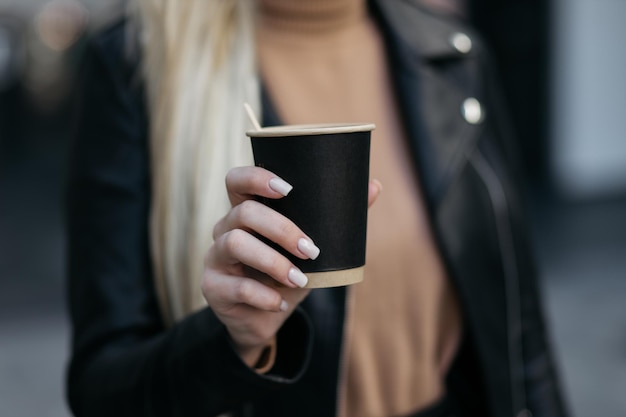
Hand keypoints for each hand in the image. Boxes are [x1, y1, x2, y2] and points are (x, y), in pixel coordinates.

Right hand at [202, 167, 381, 367]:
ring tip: (300, 279)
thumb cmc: (288, 275)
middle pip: (243, 212)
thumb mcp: (312, 250)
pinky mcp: (213, 287)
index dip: (257, 177)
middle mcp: (225, 229)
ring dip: (273, 261)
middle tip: (311, 249)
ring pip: (235, 244)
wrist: (264, 320)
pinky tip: (281, 303)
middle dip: (281, 229)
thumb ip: (338, 221)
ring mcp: (215, 257)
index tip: (288, 189)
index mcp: (247, 212)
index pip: (237, 180)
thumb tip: (375, 186)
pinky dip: (264, 295)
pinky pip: (236, 286)